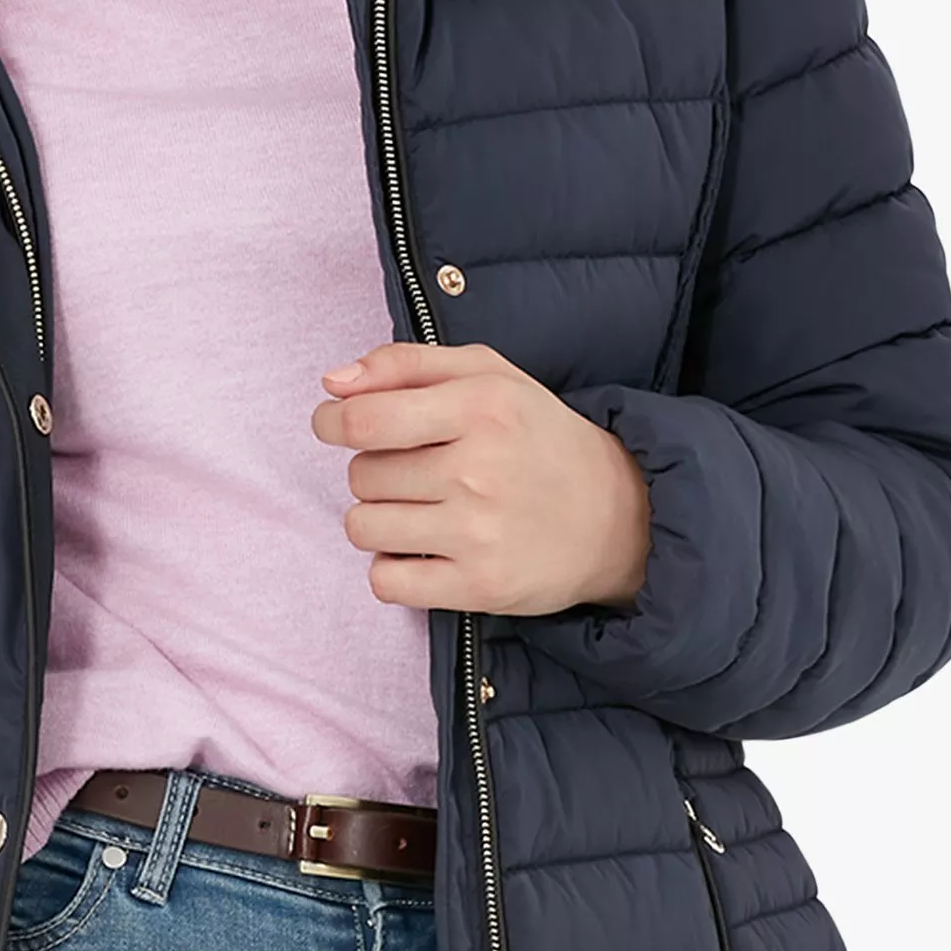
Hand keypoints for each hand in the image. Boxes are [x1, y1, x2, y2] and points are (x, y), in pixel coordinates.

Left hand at [312, 343, 650, 614]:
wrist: (618, 516)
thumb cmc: (540, 439)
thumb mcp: (489, 377)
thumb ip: (406, 364)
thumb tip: (332, 384)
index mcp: (481, 407)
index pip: (365, 420)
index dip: (332, 423)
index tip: (334, 425)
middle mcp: (478, 469)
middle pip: (361, 475)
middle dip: (373, 471)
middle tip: (415, 472)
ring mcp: (478, 533)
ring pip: (363, 527)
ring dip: (377, 520)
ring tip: (418, 512)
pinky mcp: (479, 586)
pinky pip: (385, 581)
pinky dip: (392, 570)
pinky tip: (423, 553)